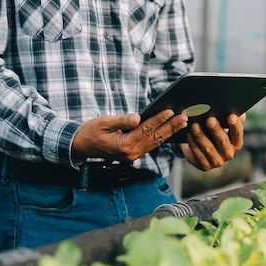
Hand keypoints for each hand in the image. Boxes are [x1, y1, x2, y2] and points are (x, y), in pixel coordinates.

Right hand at [71, 110, 188, 162]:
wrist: (81, 146)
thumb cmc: (91, 131)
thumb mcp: (104, 122)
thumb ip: (122, 120)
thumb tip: (137, 117)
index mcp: (124, 145)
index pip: (145, 130)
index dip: (158, 119)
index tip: (170, 111)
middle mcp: (131, 153)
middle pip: (155, 138)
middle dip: (170, 127)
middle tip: (184, 117)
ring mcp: (134, 155)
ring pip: (155, 142)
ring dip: (169, 132)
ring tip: (182, 122)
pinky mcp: (134, 154)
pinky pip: (151, 145)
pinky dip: (161, 136)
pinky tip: (170, 129)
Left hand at [179, 113, 245, 170]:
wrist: (201, 148)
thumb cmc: (214, 133)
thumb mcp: (224, 125)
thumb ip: (233, 119)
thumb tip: (241, 114)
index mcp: (236, 143)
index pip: (238, 133)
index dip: (235, 125)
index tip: (231, 116)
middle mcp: (229, 154)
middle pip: (223, 141)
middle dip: (216, 130)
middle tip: (209, 119)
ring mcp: (217, 161)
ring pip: (209, 148)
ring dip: (201, 136)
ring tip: (195, 126)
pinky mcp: (205, 166)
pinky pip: (199, 155)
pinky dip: (194, 145)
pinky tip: (189, 136)